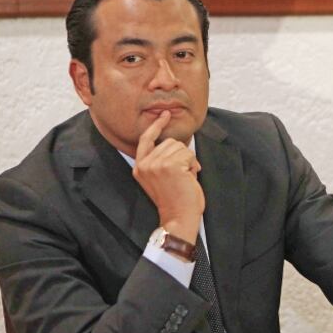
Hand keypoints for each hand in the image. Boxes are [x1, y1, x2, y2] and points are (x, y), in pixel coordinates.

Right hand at [133, 110, 203, 242]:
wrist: (178, 218)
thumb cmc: (175, 200)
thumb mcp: (162, 178)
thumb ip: (163, 161)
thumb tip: (178, 143)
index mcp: (140, 167)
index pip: (146, 139)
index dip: (156, 125)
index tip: (165, 114)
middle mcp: (145, 164)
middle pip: (171, 142)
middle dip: (182, 156)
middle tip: (182, 176)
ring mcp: (156, 164)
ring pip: (181, 147)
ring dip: (188, 161)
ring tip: (184, 178)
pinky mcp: (170, 166)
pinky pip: (189, 154)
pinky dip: (193, 165)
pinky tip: (189, 179)